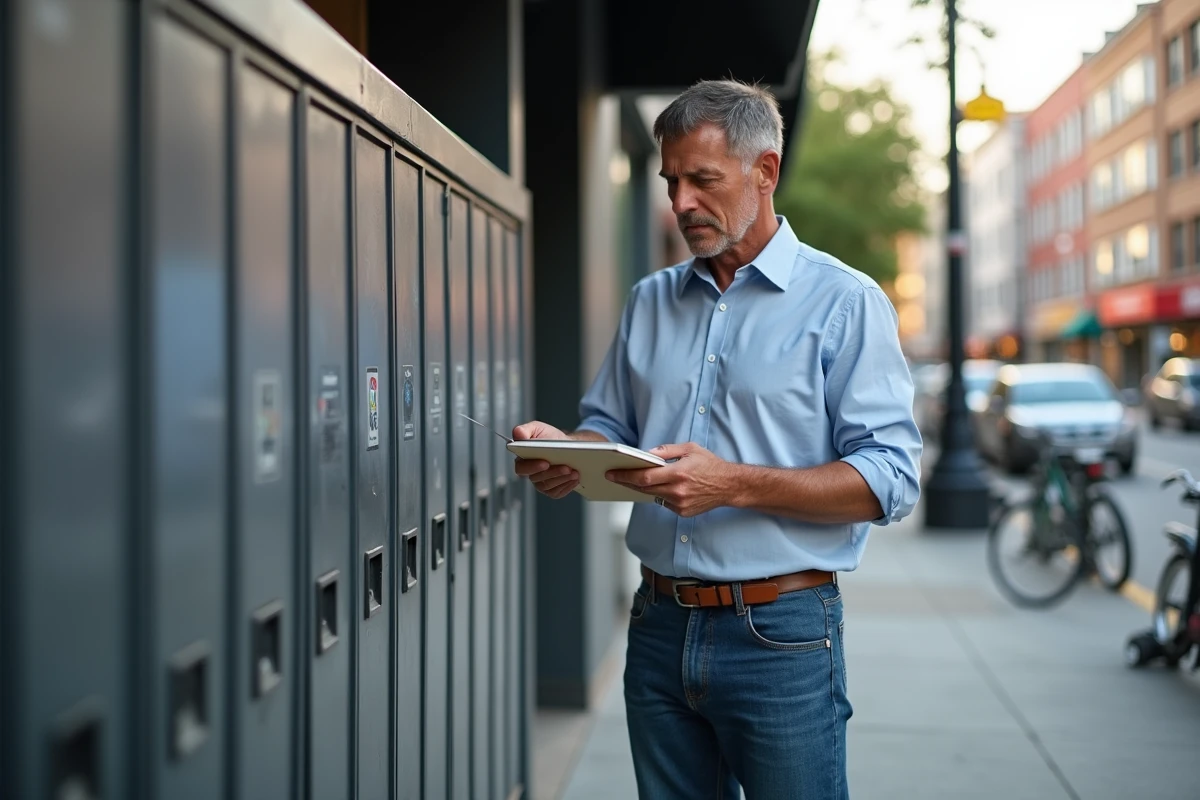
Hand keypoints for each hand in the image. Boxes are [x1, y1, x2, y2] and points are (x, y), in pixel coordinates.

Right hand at [512, 420, 579, 498]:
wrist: (568, 446)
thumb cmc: (551, 437)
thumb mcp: (538, 428)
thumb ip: (525, 430)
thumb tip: (517, 434)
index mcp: (523, 459)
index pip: (521, 468)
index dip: (532, 467)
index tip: (546, 463)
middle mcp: (530, 473)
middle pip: (537, 478)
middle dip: (553, 473)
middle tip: (566, 467)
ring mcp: (540, 483)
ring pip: (548, 486)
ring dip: (562, 479)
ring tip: (574, 472)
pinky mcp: (551, 490)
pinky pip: (556, 492)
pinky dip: (567, 486)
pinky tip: (574, 479)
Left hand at [606, 442, 738, 516]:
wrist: (730, 485)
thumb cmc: (710, 464)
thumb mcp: (689, 449)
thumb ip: (666, 450)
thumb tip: (646, 454)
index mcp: (678, 473)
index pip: (644, 477)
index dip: (625, 475)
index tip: (612, 473)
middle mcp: (678, 491)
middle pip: (644, 488)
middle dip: (627, 481)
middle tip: (613, 476)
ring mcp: (680, 504)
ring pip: (652, 496)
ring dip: (640, 488)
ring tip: (629, 480)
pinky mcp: (682, 512)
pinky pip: (664, 503)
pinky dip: (658, 494)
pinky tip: (656, 487)